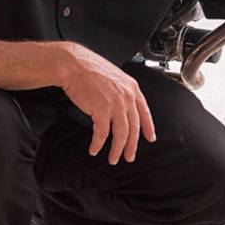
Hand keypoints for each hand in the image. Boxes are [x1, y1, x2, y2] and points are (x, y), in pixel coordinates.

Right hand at [58, 44, 155, 164]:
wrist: (73, 65)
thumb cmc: (89, 69)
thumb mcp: (114, 77)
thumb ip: (121, 92)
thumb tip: (122, 106)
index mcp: (132, 88)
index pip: (145, 112)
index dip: (148, 128)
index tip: (150, 138)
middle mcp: (127, 97)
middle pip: (133, 128)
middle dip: (132, 146)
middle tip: (129, 156)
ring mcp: (116, 105)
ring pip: (121, 134)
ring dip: (117, 150)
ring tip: (113, 159)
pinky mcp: (101, 111)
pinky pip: (101, 134)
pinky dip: (98, 144)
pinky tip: (95, 149)